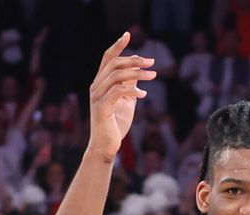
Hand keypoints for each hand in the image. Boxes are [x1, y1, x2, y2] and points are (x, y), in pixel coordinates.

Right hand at [87, 32, 155, 158]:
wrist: (106, 146)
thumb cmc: (115, 125)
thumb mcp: (126, 102)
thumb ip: (129, 86)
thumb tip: (138, 72)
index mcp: (100, 83)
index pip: (107, 58)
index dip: (117, 46)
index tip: (128, 34)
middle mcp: (96, 86)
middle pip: (114, 63)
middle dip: (134, 60)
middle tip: (152, 62)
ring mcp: (97, 96)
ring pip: (117, 75)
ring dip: (138, 73)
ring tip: (153, 76)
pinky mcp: (101, 107)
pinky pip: (118, 92)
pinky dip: (132, 91)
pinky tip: (144, 95)